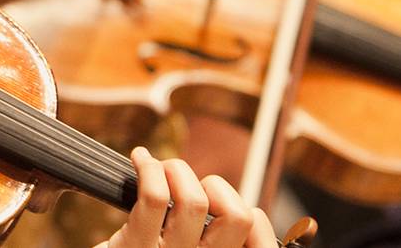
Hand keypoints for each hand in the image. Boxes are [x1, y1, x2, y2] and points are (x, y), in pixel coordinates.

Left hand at [96, 147, 277, 247]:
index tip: (220, 202)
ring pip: (194, 201)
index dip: (248, 210)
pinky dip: (148, 168)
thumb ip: (212, 233)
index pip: (260, 237)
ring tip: (160, 169)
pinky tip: (141, 161)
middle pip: (236, 216)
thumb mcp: (187, 247)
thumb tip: (237, 205)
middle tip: (186, 184)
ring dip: (177, 170)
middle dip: (215, 184)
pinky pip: (153, 198)